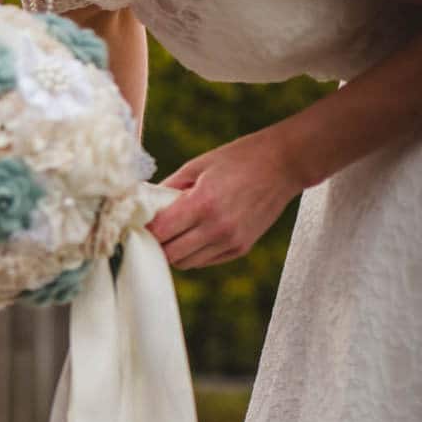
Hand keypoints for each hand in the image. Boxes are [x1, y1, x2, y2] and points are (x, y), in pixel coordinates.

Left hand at [148, 127, 307, 268]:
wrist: (285, 164)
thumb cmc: (238, 159)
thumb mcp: (197, 165)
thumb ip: (167, 188)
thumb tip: (141, 205)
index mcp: (203, 203)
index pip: (159, 233)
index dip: (143, 230)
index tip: (136, 223)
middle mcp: (217, 227)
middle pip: (169, 254)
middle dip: (155, 244)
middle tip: (151, 230)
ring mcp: (231, 241)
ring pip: (186, 262)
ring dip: (174, 251)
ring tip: (173, 231)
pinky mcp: (241, 248)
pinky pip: (205, 261)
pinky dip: (193, 253)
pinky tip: (194, 234)